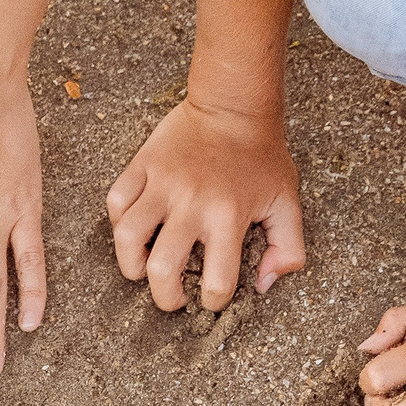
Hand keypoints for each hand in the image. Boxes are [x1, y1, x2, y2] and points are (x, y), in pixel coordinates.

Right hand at [105, 99, 305, 311]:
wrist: (234, 105)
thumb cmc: (262, 156)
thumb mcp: (288, 201)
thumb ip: (289, 248)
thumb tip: (264, 285)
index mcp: (229, 217)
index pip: (216, 281)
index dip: (213, 301)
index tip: (211, 297)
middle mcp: (192, 204)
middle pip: (162, 269)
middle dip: (166, 297)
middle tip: (173, 297)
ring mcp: (163, 184)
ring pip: (128, 237)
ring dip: (131, 265)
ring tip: (142, 269)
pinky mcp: (143, 165)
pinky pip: (117, 201)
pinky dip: (119, 222)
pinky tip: (135, 229)